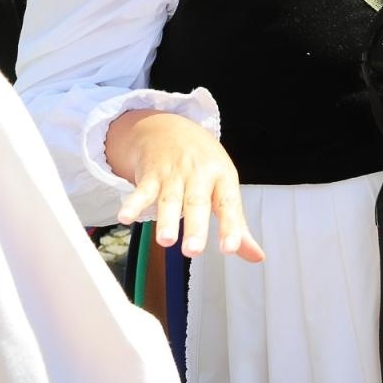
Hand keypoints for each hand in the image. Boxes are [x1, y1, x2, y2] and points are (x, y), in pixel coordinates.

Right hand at [104, 109, 264, 261]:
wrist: (168, 127)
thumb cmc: (202, 162)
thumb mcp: (224, 185)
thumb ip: (237, 223)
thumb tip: (256, 256)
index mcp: (221, 178)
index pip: (228, 204)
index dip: (230, 227)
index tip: (231, 248)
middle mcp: (198, 175)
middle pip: (197, 202)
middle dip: (195, 227)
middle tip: (193, 250)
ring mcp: (173, 174)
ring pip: (169, 199)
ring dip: (167, 220)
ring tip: (166, 240)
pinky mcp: (150, 174)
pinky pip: (141, 190)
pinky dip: (132, 204)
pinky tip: (125, 217)